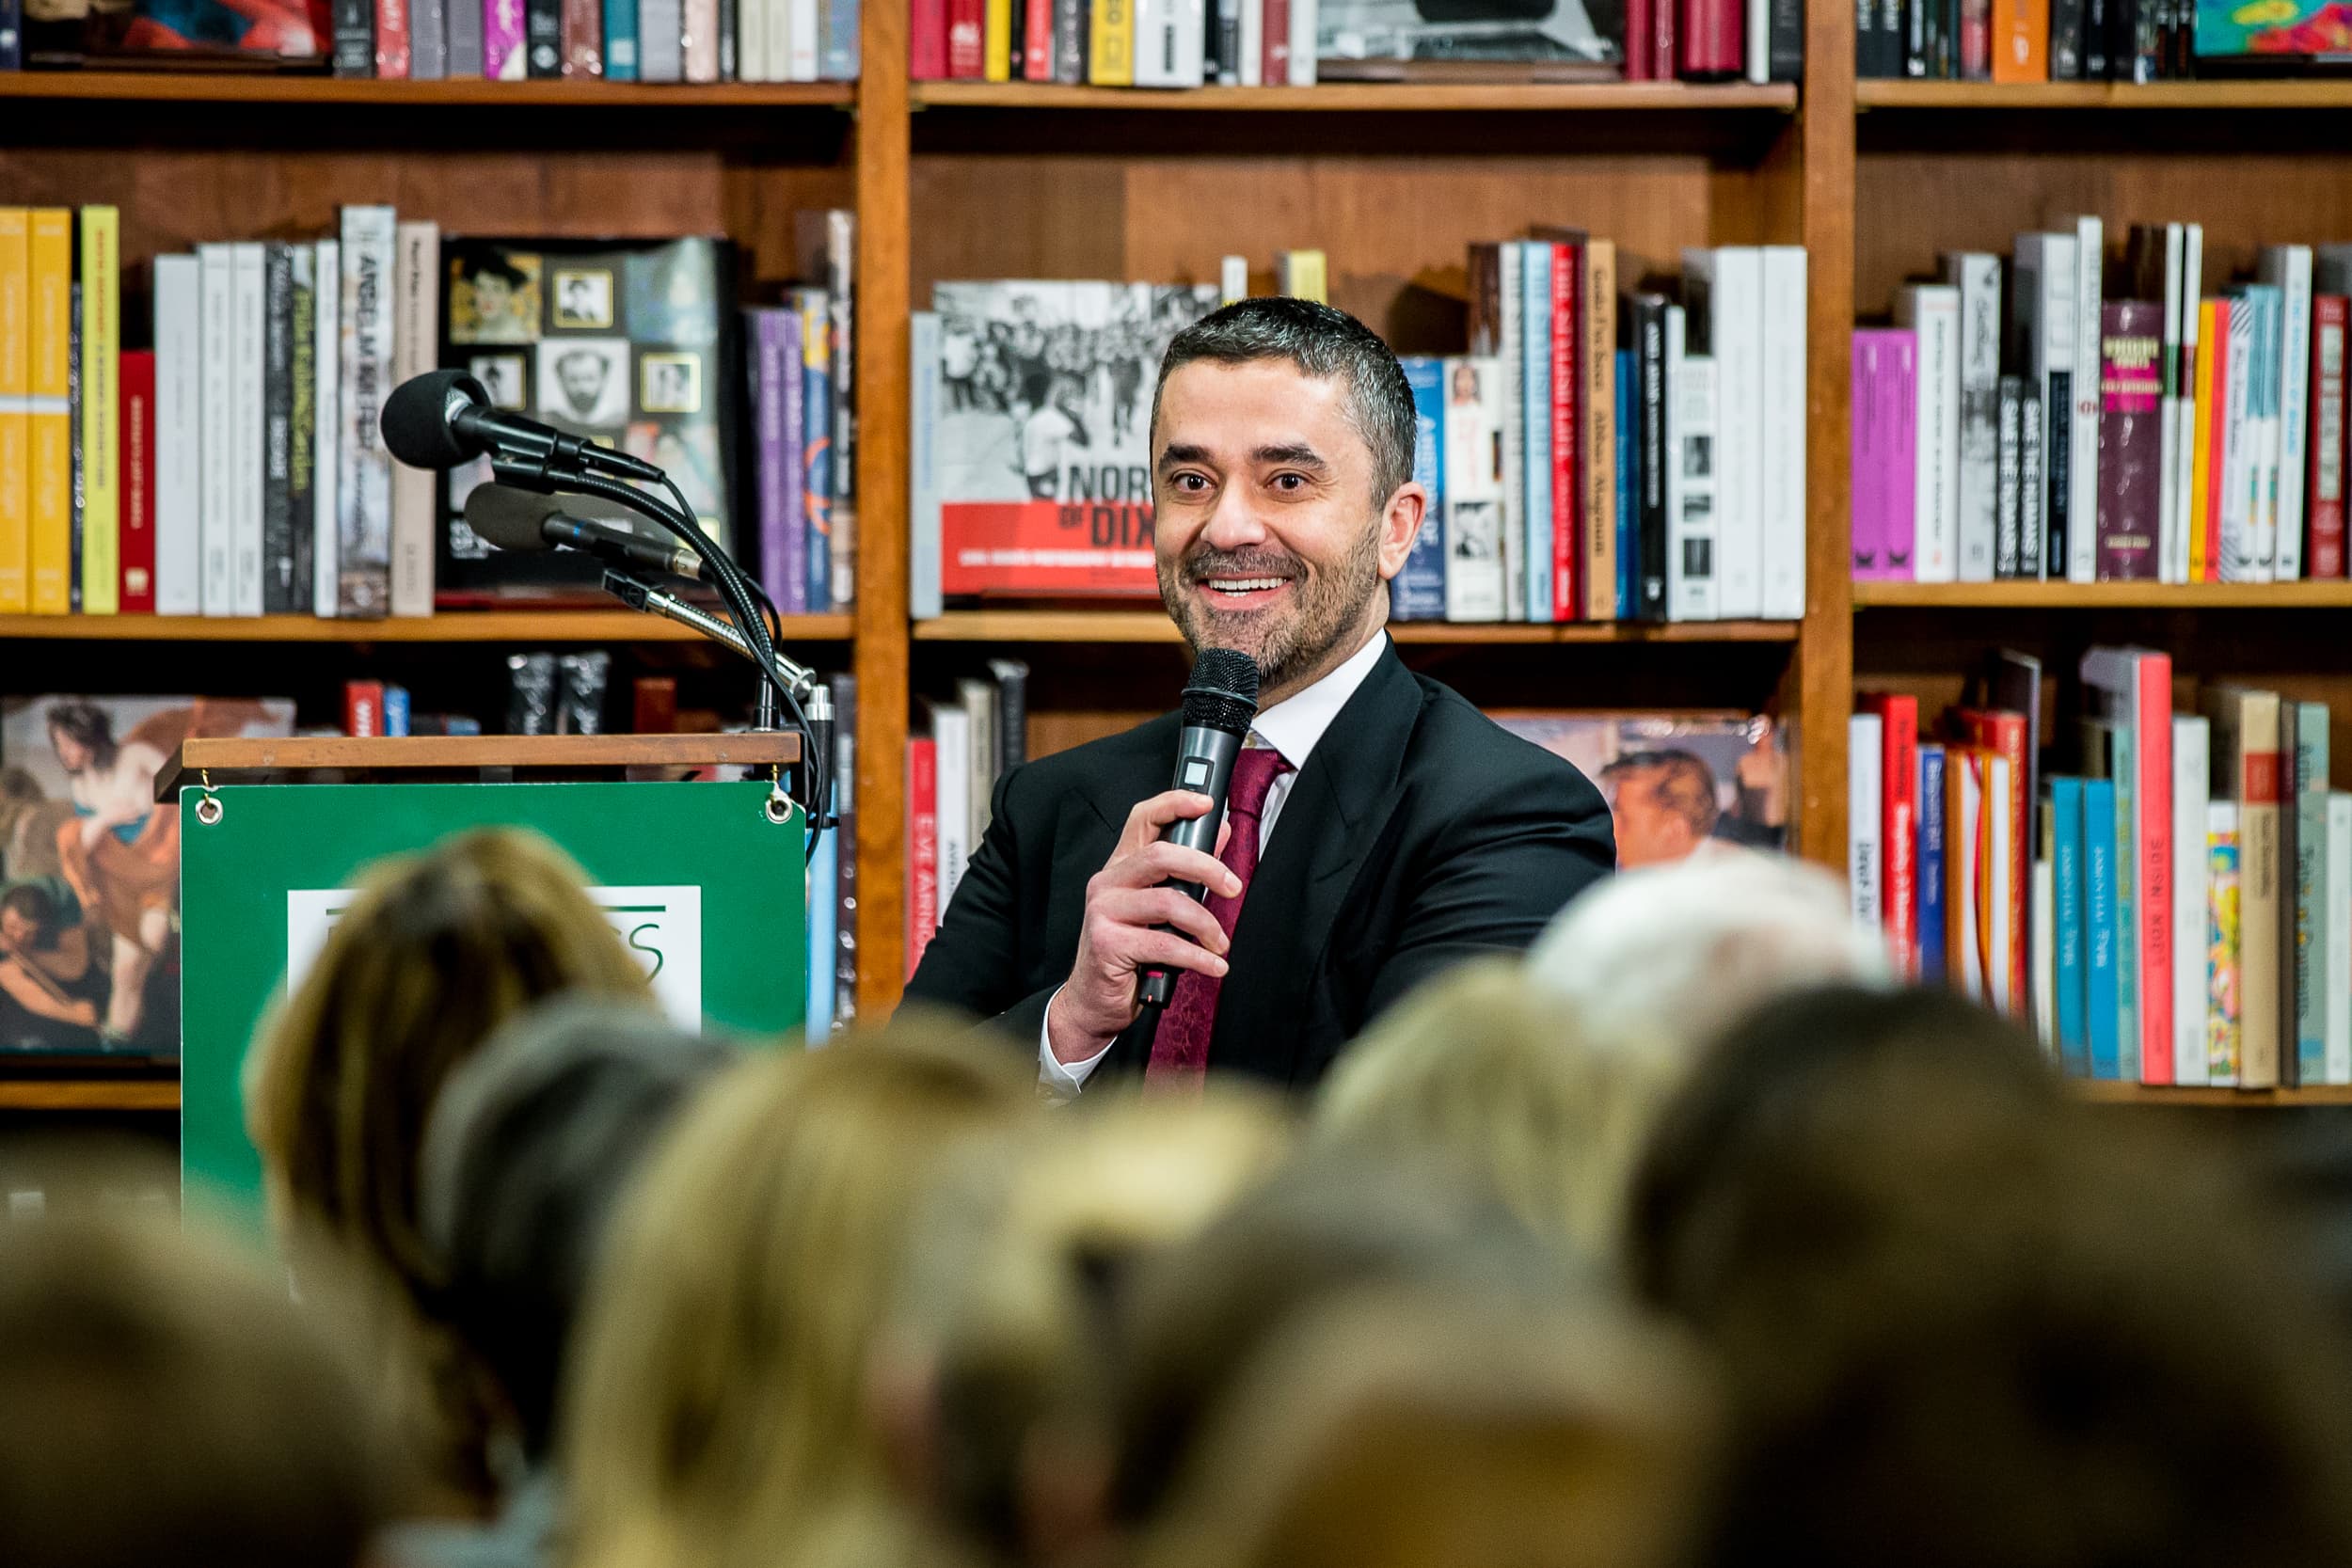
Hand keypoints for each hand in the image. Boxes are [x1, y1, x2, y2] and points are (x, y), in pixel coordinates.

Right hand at [1046, 790, 1238, 1065]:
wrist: (1094, 1001)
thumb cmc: (1131, 953)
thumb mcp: (1161, 909)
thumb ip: (1188, 873)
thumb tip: (1220, 833)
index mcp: (1121, 866)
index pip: (1142, 819)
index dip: (1174, 803)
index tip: (1207, 804)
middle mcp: (1107, 882)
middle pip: (1161, 855)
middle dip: (1206, 867)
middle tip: (1233, 887)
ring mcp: (1103, 910)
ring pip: (1168, 902)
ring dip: (1205, 925)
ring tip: (1220, 944)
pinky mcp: (1107, 942)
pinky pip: (1164, 942)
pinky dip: (1197, 957)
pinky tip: (1214, 966)